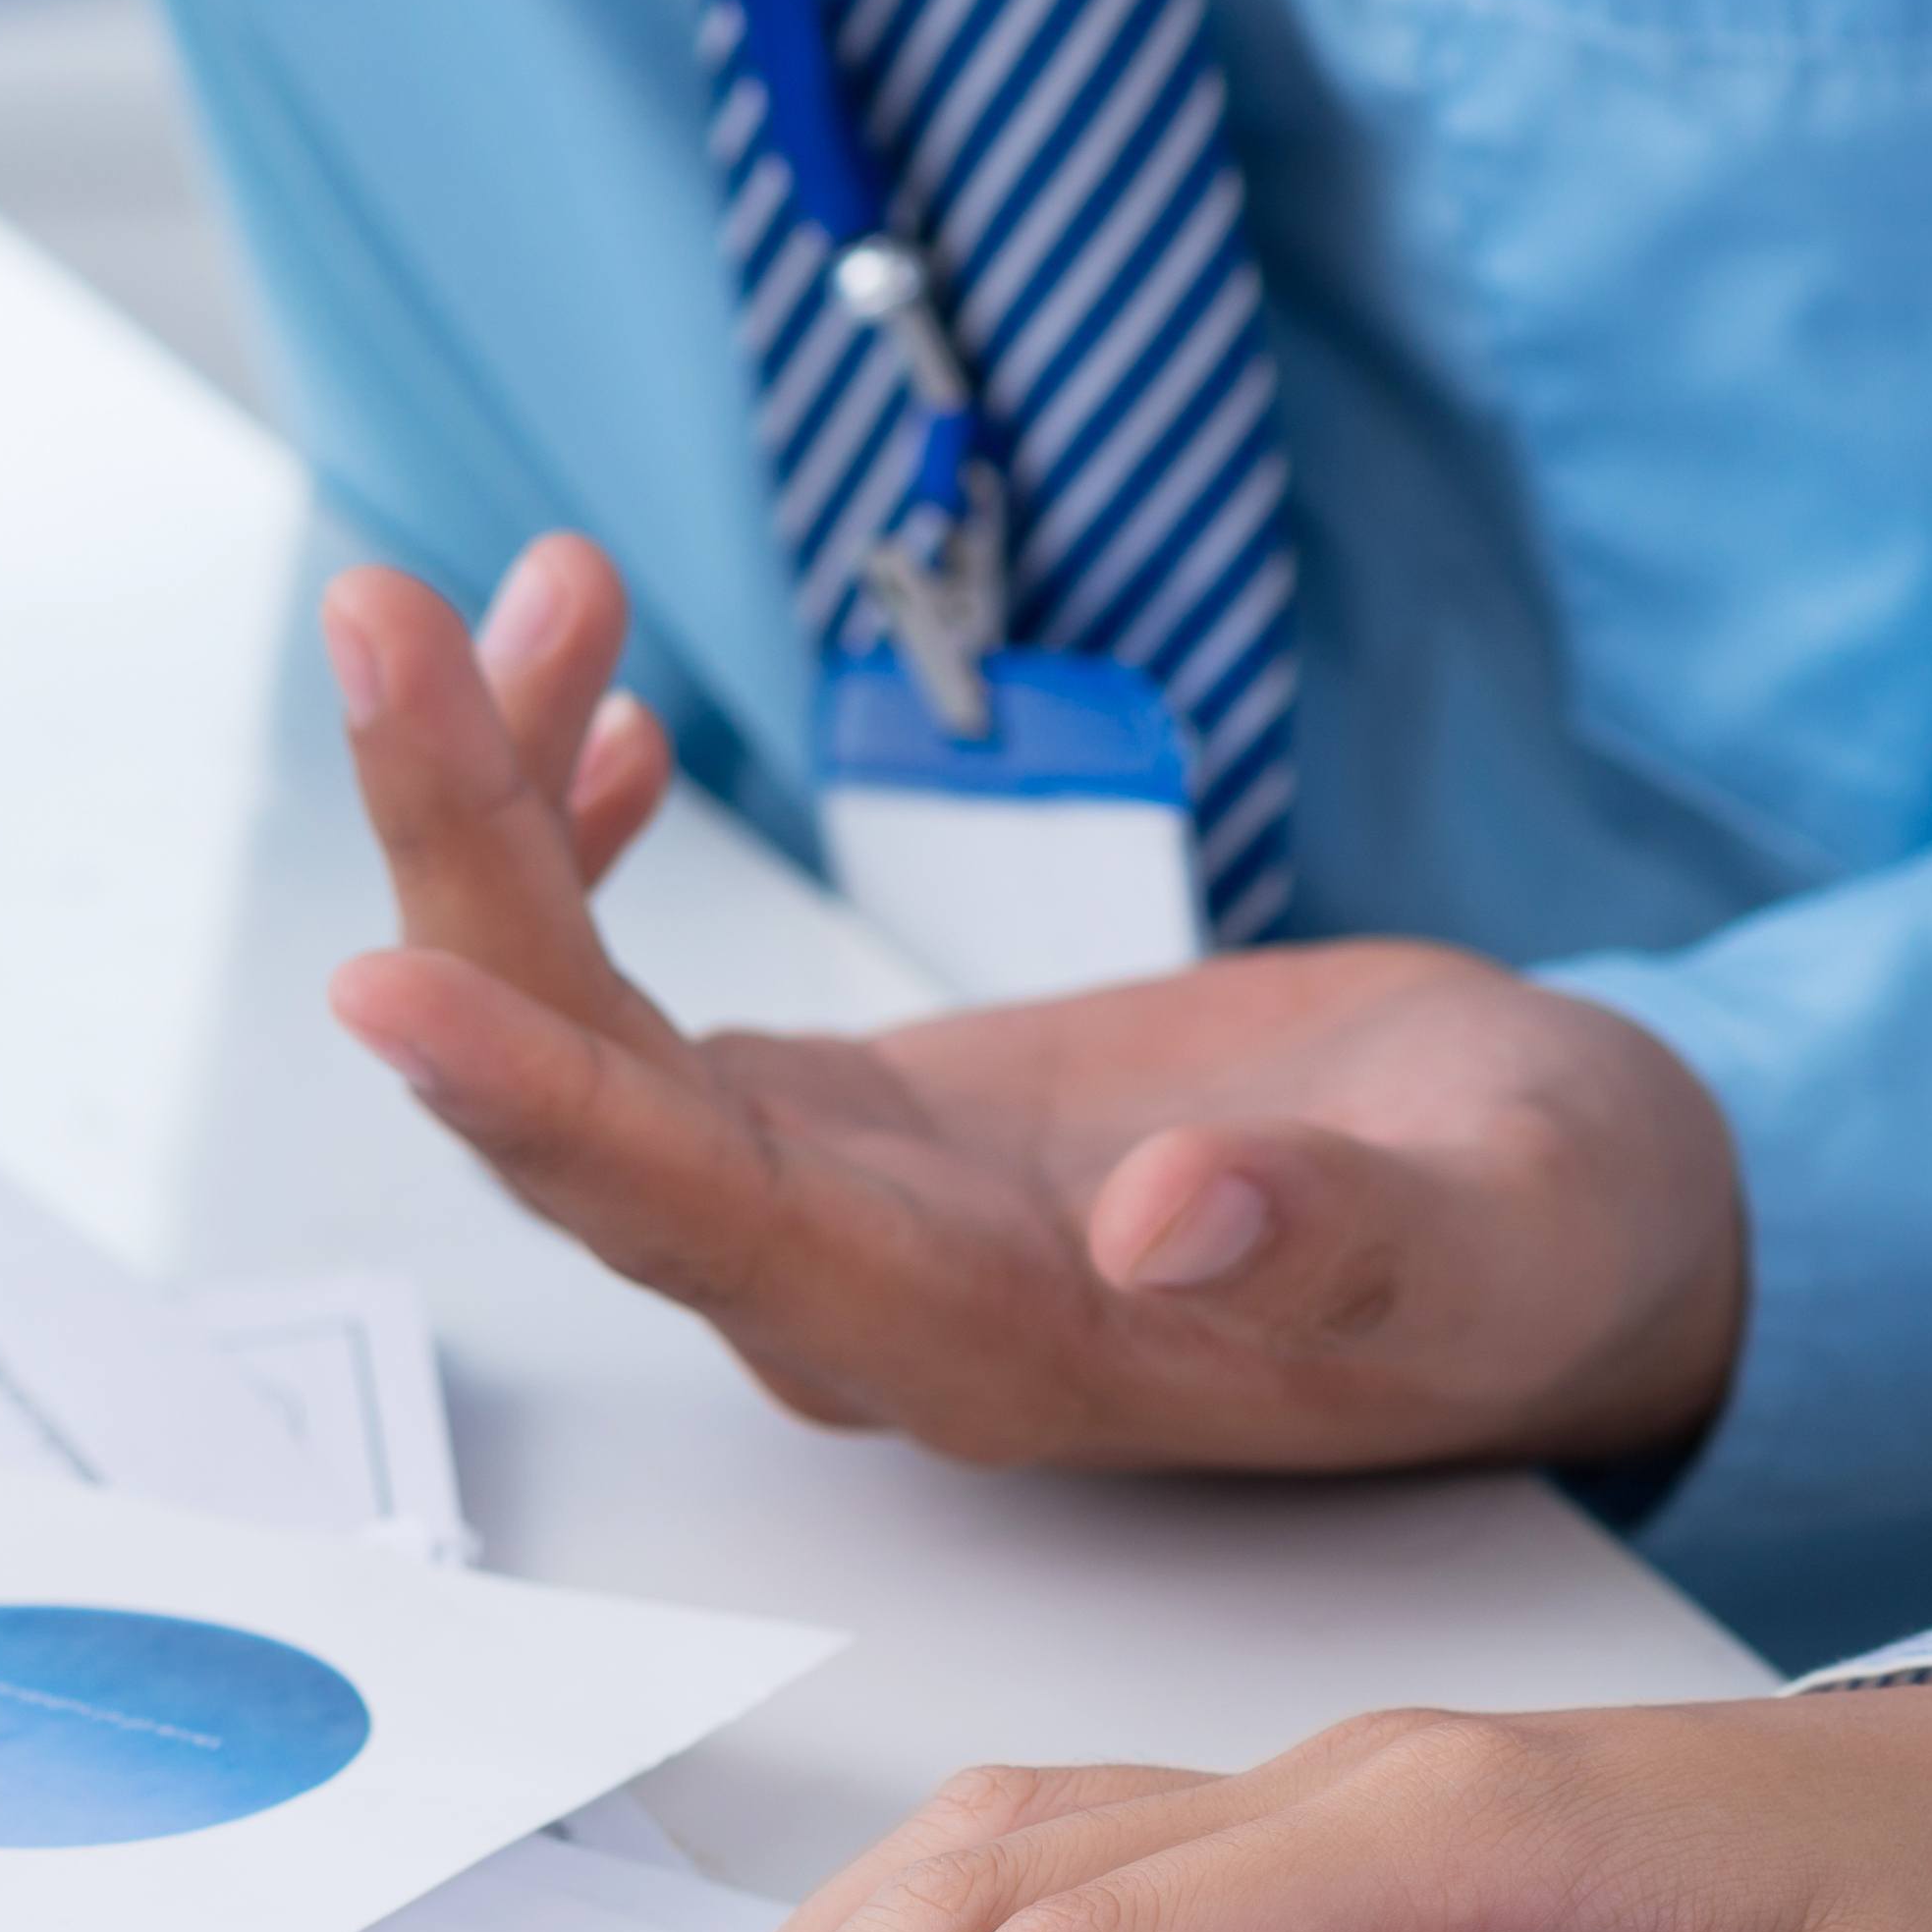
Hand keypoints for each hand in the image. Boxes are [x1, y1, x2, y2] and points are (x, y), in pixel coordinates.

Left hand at [322, 541, 1751, 1474]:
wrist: (1544, 1241)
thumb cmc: (1530, 1248)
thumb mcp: (1492, 1238)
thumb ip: (1338, 1244)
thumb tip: (1174, 1224)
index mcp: (976, 1342)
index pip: (698, 1222)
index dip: (536, 1103)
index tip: (386, 977)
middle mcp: (843, 1295)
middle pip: (573, 1097)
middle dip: (463, 858)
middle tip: (389, 625)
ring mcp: (815, 1206)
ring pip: (576, 1024)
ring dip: (504, 811)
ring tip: (509, 590)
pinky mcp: (826, 1121)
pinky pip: (632, 990)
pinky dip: (590, 836)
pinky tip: (593, 705)